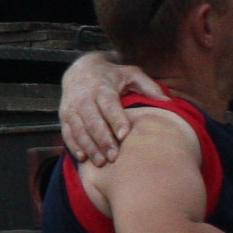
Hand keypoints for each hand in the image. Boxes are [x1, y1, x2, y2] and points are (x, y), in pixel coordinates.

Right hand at [58, 53, 168, 167]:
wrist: (80, 69)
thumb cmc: (111, 75)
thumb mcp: (130, 74)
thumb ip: (148, 86)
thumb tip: (168, 101)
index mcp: (102, 88)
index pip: (109, 105)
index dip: (116, 120)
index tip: (125, 135)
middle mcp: (84, 98)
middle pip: (93, 122)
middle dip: (103, 140)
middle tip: (114, 157)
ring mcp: (72, 108)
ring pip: (79, 130)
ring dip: (90, 147)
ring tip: (102, 162)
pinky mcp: (64, 116)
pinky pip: (67, 133)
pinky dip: (74, 146)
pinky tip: (83, 158)